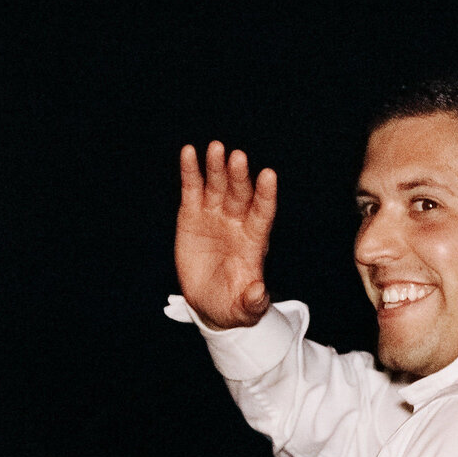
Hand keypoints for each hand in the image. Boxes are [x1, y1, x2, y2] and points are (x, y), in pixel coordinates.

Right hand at [174, 142, 277, 330]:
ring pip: (218, 186)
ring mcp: (214, 215)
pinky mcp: (192, 214)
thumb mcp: (244, 308)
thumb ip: (252, 300)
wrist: (208, 302)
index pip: (263, 213)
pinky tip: (189, 152)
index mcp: (253, 240)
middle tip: (237, 157)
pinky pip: (192, 189)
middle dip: (239, 176)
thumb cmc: (232, 304)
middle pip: (240, 194)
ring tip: (215, 148)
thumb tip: (258, 293)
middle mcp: (236, 222)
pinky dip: (191, 171)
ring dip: (216, 167)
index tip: (269, 176)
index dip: (265, 195)